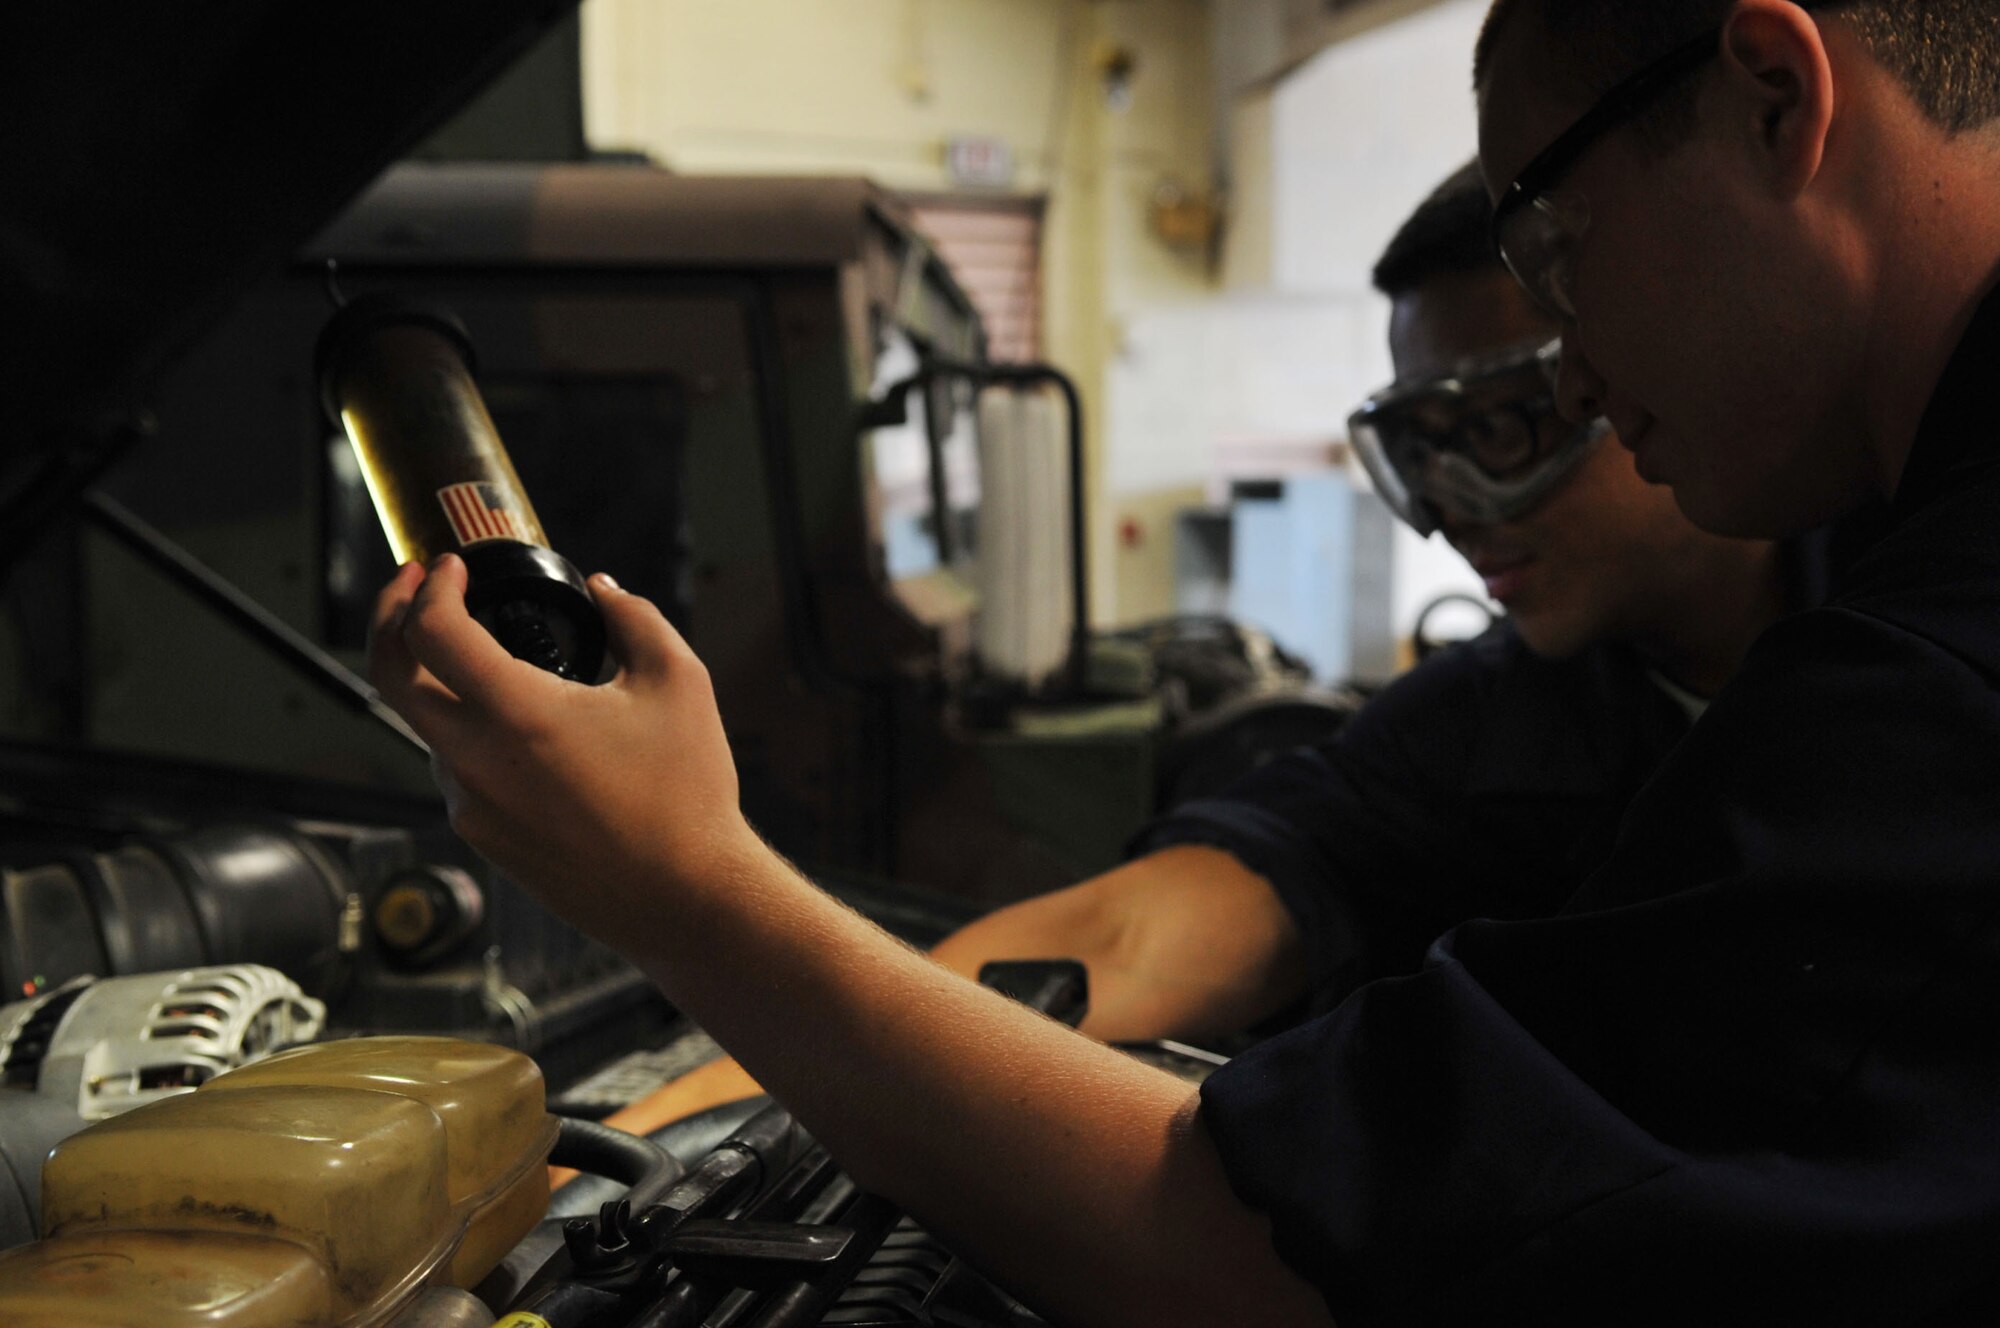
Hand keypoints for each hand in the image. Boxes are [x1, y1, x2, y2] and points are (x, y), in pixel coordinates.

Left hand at [367, 556, 764, 949]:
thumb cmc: (685, 794)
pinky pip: (459, 772)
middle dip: (392, 619)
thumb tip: (602, 589)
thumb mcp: (679, 681)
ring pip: (428, 727)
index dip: (430, 587)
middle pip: (388, 677)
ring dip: (443, 685)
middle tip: (413, 587)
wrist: (683, 895)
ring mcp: (472, 806)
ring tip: (493, 665)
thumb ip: (634, 618)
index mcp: (519, 714)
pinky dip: (473, 736)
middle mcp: (477, 761)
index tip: (451, 568)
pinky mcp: (483, 839)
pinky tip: (526, 735)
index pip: (431, 633)